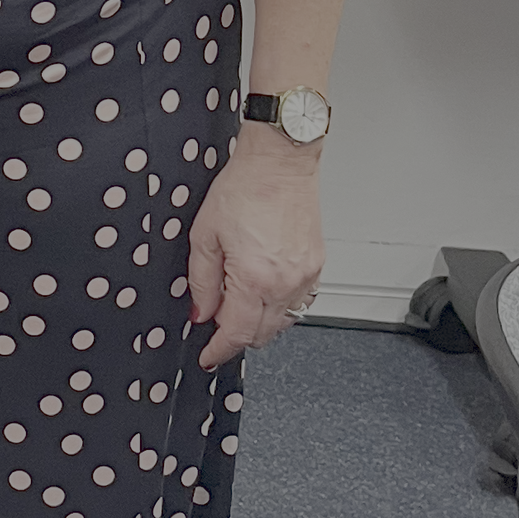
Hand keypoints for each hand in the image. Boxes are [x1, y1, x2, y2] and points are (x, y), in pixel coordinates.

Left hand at [188, 129, 324, 368]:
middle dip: (237, 336)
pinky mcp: (317, 265)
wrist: (281, 162)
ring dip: (260, 323)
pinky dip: (280, 307)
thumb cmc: (245, 187)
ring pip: (284, 321)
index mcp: (255, 278)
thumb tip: (200, 312)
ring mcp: (306, 275)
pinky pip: (300, 302)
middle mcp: (286, 282)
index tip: (208, 355)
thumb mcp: (205, 235)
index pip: (238, 333)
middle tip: (216, 326)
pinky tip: (264, 293)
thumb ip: (202, 280)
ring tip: (238, 306)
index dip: (219, 349)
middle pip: (263, 334)